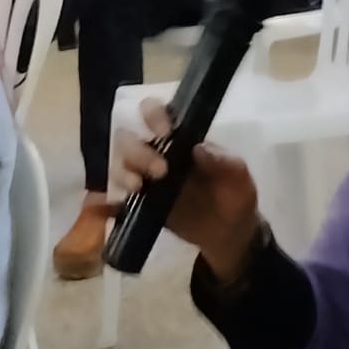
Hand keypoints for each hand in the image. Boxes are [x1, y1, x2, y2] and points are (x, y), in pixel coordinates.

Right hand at [110, 100, 261, 281]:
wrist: (230, 235)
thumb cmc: (235, 196)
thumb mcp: (238, 176)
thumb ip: (224, 161)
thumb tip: (198, 148)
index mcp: (180, 137)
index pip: (156, 113)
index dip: (153, 115)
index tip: (165, 131)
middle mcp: (157, 152)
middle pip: (128, 137)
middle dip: (138, 150)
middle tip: (160, 171)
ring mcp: (146, 178)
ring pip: (119, 162)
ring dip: (124, 170)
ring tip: (139, 187)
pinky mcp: (140, 204)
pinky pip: (116, 196)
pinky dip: (110, 197)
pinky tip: (117, 201)